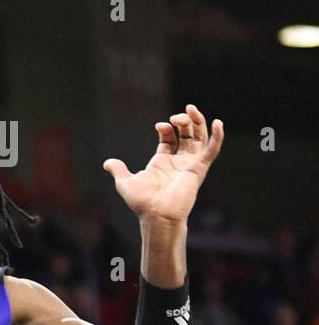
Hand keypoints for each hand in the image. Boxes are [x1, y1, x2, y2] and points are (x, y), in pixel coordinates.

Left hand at [104, 104, 223, 225]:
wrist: (155, 214)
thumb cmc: (142, 202)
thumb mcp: (126, 182)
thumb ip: (119, 170)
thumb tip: (107, 163)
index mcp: (163, 162)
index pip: (169, 139)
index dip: (166, 129)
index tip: (160, 126)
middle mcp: (178, 162)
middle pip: (186, 136)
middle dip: (183, 122)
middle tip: (178, 116)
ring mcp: (190, 165)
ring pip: (199, 140)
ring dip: (198, 124)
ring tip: (192, 110)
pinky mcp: (199, 169)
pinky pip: (211, 151)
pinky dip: (217, 137)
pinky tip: (217, 123)